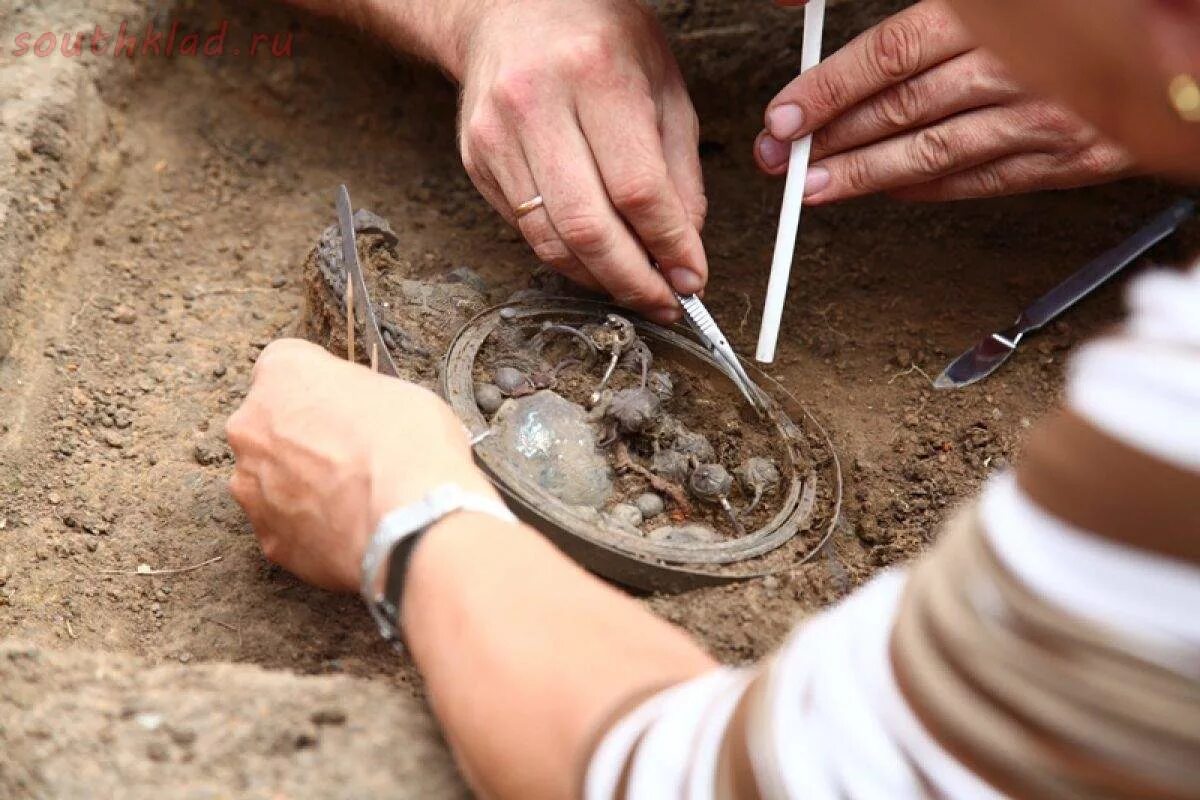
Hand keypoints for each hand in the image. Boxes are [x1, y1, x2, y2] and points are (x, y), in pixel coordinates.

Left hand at [225, 339, 496, 591]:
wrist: (412, 523)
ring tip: (351, 498)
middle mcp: (251, 426)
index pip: (289, 365)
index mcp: (283, 374)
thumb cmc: (411, 447)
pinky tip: (348, 528)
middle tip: (350, 455)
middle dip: (302, 437)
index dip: (322, 388)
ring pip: (271, 478)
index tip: (346, 405)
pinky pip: (284, 525)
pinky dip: (309, 526)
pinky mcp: (267, 537)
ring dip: (301, 484)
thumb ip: (356, 396)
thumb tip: (360, 415)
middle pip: (270, 424)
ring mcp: (252, 487)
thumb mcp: (398, 391)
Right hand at [455, 0, 707, 322]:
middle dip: (632, 280)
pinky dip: (567, 256)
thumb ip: (679, 168)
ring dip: (598, 279)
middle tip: (664, 303)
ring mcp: (496, 134)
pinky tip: (596, 260)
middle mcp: (536, 103)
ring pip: (549, 239)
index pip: (638, 188)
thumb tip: (684, 249)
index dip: (670, 246)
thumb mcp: (662, 84)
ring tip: (634, 289)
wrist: (510, 7)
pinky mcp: (477, 159)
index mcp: (595, 73)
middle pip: (588, 226)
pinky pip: (525, 230)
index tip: (692, 279)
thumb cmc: (599, 39)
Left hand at [755, 0, 1133, 201]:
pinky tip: (891, 191)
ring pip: (937, 152)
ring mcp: (1051, 114)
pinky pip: (989, 179)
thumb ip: (917, 5)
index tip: (785, 115)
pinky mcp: (1078, 154)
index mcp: (992, 11)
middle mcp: (1020, 66)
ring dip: (868, 175)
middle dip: (832, 139)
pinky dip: (932, 189)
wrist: (1187, 37)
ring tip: (819, 189)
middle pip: (903, 109)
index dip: (829, 89)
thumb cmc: (1076, 1)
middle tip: (784, 158)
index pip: (889, 54)